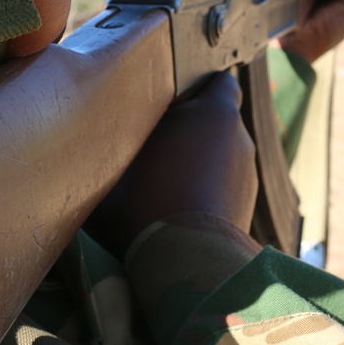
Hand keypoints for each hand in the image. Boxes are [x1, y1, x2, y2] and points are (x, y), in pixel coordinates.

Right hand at [84, 72, 257, 258]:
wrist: (184, 263)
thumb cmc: (146, 199)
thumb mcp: (119, 159)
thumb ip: (121, 135)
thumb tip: (96, 130)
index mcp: (216, 112)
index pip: (220, 82)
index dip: (199, 87)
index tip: (173, 99)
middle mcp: (240, 139)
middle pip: (217, 121)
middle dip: (193, 127)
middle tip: (157, 143)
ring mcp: (247, 176)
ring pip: (221, 156)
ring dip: (200, 161)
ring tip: (165, 181)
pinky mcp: (246, 208)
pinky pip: (223, 186)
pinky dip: (207, 190)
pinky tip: (178, 207)